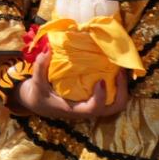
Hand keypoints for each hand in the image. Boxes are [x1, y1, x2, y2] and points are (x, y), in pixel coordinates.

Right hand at [15, 50, 130, 120]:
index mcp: (75, 110)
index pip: (93, 109)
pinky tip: (112, 70)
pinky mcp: (93, 100)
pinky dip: (116, 85)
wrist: (38, 104)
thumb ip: (40, 67)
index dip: (100, 96)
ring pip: (116, 104)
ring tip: (120, 69)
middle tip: (120, 72)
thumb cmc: (38, 96)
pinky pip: (111, 97)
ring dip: (122, 88)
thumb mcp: (36, 83)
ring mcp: (92, 106)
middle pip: (114, 109)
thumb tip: (47, 49)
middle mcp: (87, 110)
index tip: (101, 80)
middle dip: (122, 92)